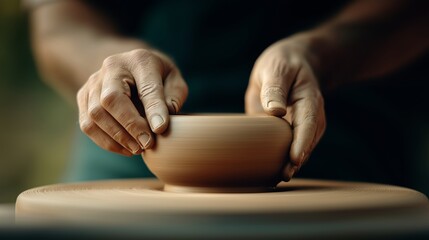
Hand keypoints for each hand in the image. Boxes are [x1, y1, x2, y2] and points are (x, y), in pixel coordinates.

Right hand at [77, 49, 187, 155]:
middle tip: (147, 144)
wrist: (133, 68)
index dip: (153, 109)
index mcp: (140, 60)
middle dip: (129, 126)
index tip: (160, 130)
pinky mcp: (83, 97)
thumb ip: (173, 98)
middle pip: (111, 99)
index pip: (146, 86)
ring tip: (138, 149)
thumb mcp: (174, 81)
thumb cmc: (159, 77)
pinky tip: (125, 149)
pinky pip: (87, 124)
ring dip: (117, 138)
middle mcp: (111, 67)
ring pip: (95, 114)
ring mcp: (93, 81)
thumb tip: (160, 124)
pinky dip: (106, 142)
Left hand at [245, 36, 325, 180]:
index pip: (309, 124)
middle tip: (282, 177)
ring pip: (300, 148)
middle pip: (306, 142)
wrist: (292, 63)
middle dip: (296, 161)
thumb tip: (275, 112)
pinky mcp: (292, 130)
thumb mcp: (277, 68)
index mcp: (309, 100)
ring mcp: (302, 125)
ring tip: (275, 180)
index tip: (294, 159)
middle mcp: (310, 116)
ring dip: (290, 165)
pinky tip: (270, 172)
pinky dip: (282, 159)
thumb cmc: (283, 64)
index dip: (302, 143)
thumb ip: (275, 88)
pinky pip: (289, 146)